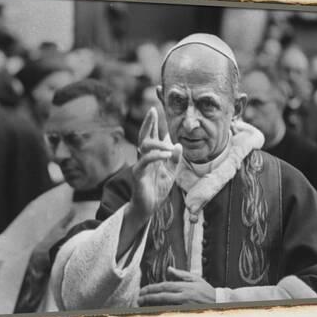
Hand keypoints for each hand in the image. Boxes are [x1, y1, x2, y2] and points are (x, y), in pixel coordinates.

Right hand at [128, 107, 181, 223]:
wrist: (148, 208)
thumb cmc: (157, 190)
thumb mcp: (171, 173)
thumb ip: (174, 159)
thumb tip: (178, 145)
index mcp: (152, 155)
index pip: (152, 135)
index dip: (153, 122)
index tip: (155, 109)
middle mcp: (144, 157)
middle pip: (144, 135)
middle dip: (148, 123)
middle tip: (152, 110)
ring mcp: (140, 164)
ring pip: (144, 145)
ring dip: (158, 143)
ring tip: (169, 146)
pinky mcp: (138, 174)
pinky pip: (145, 160)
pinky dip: (156, 156)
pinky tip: (166, 154)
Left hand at [137, 267, 215, 305]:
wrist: (220, 302)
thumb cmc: (207, 291)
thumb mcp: (195, 279)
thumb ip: (181, 274)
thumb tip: (169, 269)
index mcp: (185, 286)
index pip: (165, 286)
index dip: (152, 288)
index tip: (143, 290)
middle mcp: (184, 295)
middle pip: (163, 295)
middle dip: (149, 296)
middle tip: (139, 298)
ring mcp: (186, 305)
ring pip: (165, 305)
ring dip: (153, 305)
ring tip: (143, 305)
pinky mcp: (187, 313)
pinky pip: (172, 312)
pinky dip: (162, 311)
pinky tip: (154, 311)